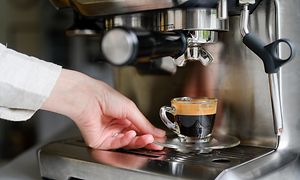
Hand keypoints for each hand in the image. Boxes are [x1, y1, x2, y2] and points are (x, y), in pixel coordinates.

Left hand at [41, 69, 164, 149]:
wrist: (87, 97)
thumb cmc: (104, 96)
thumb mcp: (130, 109)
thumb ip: (144, 123)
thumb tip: (158, 132)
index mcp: (124, 116)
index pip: (140, 128)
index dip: (150, 133)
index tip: (160, 138)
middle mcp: (117, 126)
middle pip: (135, 137)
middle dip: (146, 140)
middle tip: (156, 142)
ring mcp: (109, 134)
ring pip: (127, 143)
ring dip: (138, 141)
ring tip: (147, 137)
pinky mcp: (101, 141)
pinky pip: (117, 144)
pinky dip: (126, 140)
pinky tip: (131, 134)